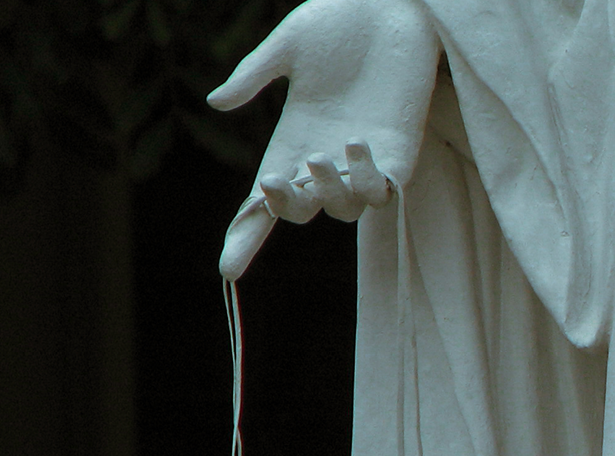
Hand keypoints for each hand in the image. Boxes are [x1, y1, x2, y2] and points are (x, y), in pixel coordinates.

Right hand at [208, 0, 439, 279]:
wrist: (392, 3)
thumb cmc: (340, 21)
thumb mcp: (289, 47)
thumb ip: (255, 75)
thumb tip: (215, 102)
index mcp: (293, 140)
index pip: (266, 201)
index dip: (247, 236)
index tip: (228, 269)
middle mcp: (326, 160)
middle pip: (302, 212)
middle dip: (287, 206)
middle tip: (276, 180)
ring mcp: (363, 163)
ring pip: (343, 209)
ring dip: (328, 191)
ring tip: (321, 152)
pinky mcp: (399, 156)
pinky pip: (382, 191)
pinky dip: (367, 179)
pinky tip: (357, 142)